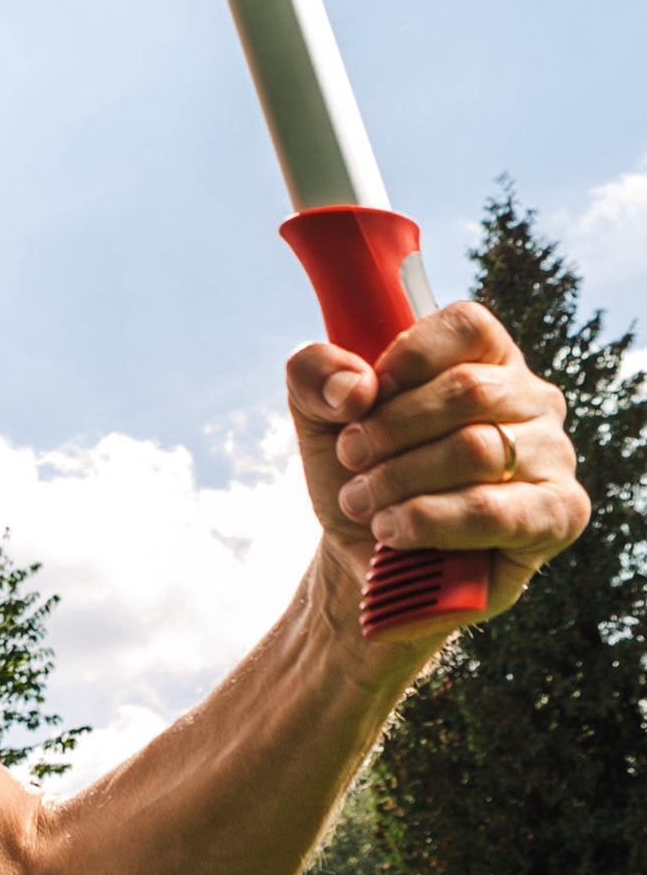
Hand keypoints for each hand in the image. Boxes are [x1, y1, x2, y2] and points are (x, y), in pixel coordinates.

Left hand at [286, 300, 588, 627]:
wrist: (365, 547)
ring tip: (362, 499)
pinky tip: (395, 528)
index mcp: (483, 354)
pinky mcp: (560, 514)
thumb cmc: (358, 464)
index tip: (362, 398)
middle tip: (350, 456)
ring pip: (478, 450)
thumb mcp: (315, 408)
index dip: (407, 359)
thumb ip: (315, 372)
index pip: (468, 327)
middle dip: (391, 428)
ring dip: (402, 478)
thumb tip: (355, 386)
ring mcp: (553, 454)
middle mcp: (529, 397)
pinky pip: (497, 511)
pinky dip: (431, 520)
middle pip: (468, 390)